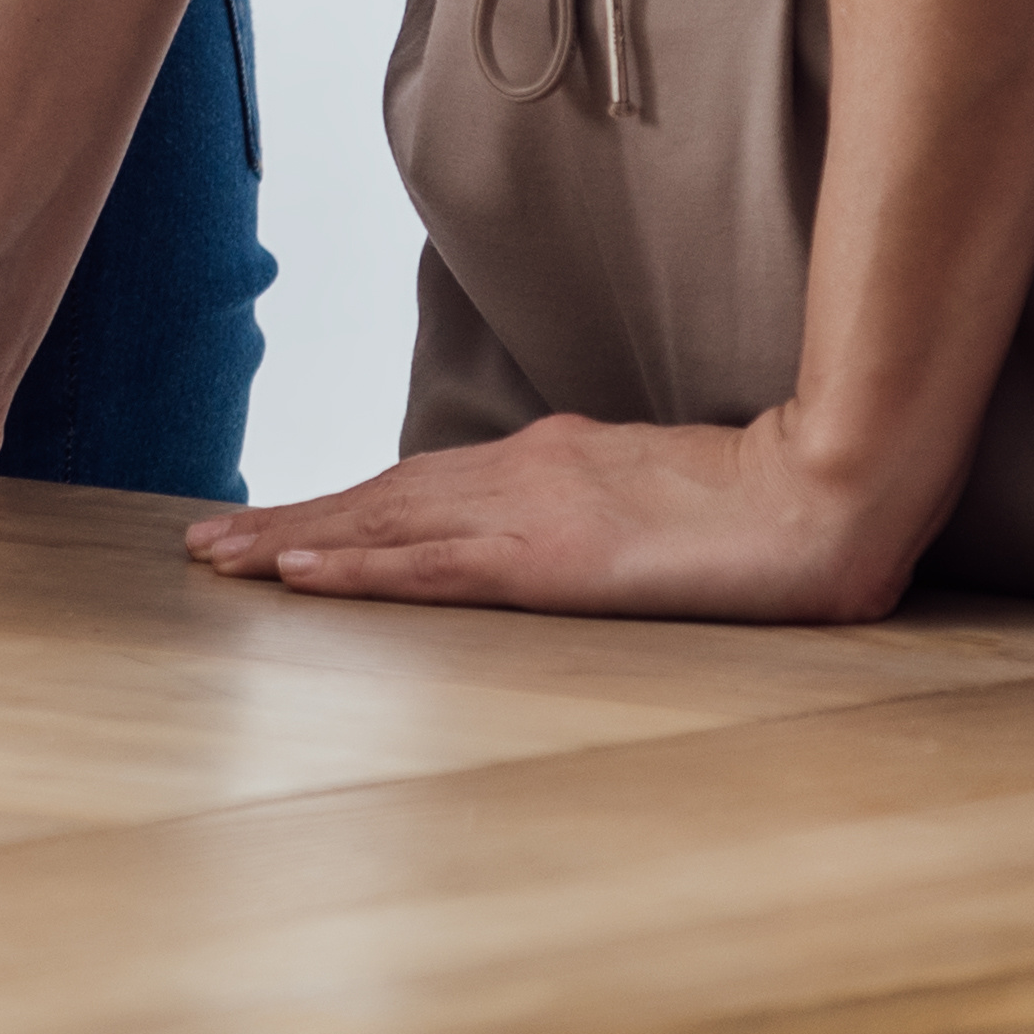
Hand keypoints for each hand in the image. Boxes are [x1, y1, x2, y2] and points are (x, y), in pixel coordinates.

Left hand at [188, 407, 925, 623]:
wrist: (828, 487)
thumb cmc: (762, 503)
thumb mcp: (659, 502)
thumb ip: (601, 512)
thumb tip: (565, 534)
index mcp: (547, 461)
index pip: (418, 488)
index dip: (341, 507)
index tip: (272, 524)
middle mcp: (522, 473)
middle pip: (380, 498)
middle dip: (289, 521)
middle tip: (205, 543)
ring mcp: (533, 512)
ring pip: (384, 525)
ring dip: (294, 541)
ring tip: (220, 558)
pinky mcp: (555, 558)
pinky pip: (433, 566)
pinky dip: (357, 568)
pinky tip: (298, 572)